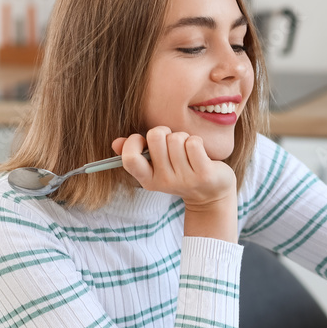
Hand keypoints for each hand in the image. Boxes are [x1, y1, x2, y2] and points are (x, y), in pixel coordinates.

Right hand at [112, 127, 237, 241]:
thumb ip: (135, 154)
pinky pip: (194, 143)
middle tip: (171, 142)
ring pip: (177, 138)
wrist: (211, 195)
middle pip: (156, 137)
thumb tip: (116, 143)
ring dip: (183, 138)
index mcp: (148, 180)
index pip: (131, 158)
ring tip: (187, 150)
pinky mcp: (204, 174)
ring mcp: (185, 179)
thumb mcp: (157, 168)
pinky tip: (199, 152)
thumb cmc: (181, 173)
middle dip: (164, 132)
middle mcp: (165, 182)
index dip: (134, 142)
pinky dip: (197, 141)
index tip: (143, 140)